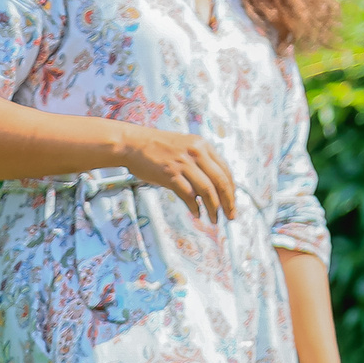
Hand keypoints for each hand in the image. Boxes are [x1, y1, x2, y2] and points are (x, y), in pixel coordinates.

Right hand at [121, 124, 237, 220]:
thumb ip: (201, 163)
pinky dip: (194, 207)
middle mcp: (196, 153)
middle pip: (221, 182)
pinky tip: (197, 214)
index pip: (225, 171)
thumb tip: (215, 188)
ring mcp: (183, 163)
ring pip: (207, 190)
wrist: (131, 143)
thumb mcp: (186, 147)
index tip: (232, 203)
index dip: (232, 190)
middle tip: (231, 215)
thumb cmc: (158, 148)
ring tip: (215, 219)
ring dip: (213, 208)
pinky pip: (188, 194)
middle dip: (228, 202)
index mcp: (203, 146)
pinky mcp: (169, 174)